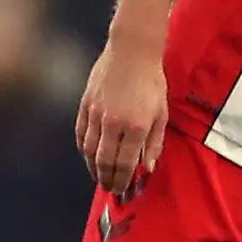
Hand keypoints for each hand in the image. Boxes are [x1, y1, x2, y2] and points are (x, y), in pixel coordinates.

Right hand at [76, 38, 169, 193]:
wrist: (131, 52)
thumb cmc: (151, 82)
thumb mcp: (161, 113)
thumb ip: (155, 142)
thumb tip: (149, 166)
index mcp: (135, 127)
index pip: (125, 164)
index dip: (122, 180)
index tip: (121, 190)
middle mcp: (113, 124)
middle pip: (104, 161)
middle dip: (107, 179)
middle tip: (109, 188)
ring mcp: (96, 114)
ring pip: (89, 150)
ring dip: (92, 167)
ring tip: (98, 176)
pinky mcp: (85, 105)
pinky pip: (80, 133)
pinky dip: (82, 149)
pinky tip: (87, 156)